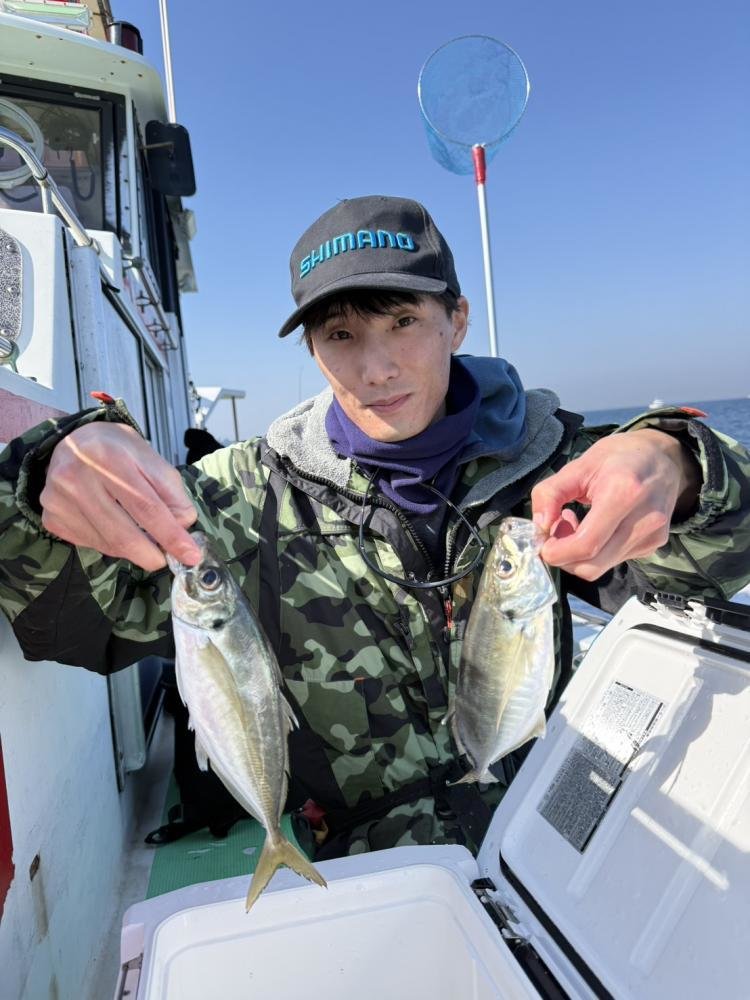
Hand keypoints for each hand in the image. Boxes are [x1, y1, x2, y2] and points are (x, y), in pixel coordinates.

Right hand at [41, 423, 201, 570]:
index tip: (190, 555)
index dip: (171, 535)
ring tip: (142, 537)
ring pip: (107, 544)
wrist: (70, 442)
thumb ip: (171, 491)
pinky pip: (91, 544)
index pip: (146, 507)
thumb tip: (183, 525)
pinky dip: (111, 545)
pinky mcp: (52, 518)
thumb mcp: (149, 458)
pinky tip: (115, 527)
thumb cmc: (115, 449)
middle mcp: (77, 479)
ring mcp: (59, 501)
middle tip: (167, 560)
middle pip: (123, 534)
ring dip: (133, 550)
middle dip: (151, 555)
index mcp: (109, 457)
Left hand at [531, 430, 699, 580]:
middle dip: (564, 557)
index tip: (543, 541)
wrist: (662, 457)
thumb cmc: (618, 458)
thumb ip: (550, 493)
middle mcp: (644, 519)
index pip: (586, 544)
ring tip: (578, 525)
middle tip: (557, 532)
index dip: (557, 552)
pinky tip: (597, 528)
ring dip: (579, 555)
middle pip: (592, 565)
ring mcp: (652, 535)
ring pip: (602, 567)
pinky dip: (597, 551)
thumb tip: (540, 525)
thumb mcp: (578, 466)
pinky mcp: (655, 544)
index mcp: (624, 493)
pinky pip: (615, 560)